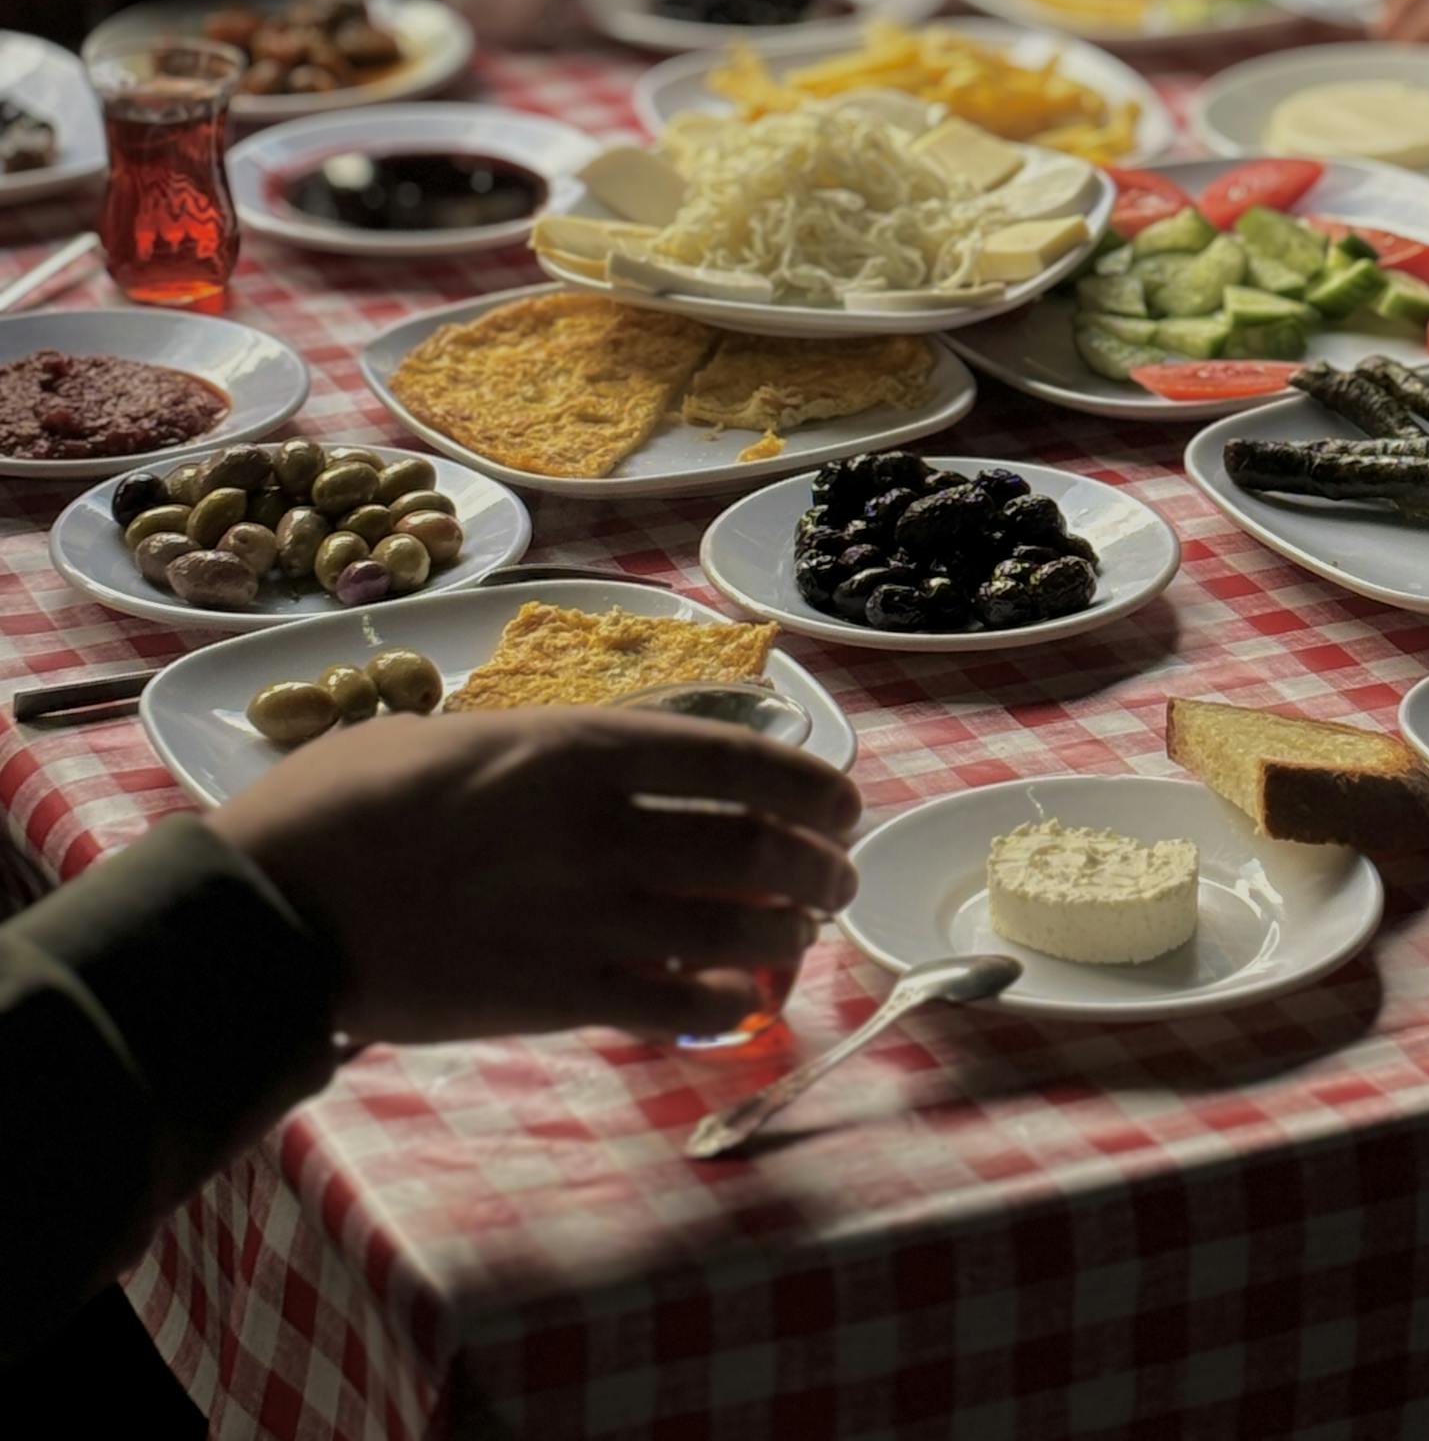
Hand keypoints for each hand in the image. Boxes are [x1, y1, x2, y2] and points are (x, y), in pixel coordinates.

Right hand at [212, 709, 859, 1045]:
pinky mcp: (559, 996)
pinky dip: (727, 1004)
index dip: (809, 785)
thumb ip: (540, 753)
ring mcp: (586, 916)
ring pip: (734, 925)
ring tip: (803, 934)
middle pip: (756, 848)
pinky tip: (743, 1004)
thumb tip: (595, 765)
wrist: (276, 908)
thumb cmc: (346, 804)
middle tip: (835, 877)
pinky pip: (679, 1003)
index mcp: (579, 749)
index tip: (838, 800)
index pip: (738, 759)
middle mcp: (604, 829)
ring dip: (788, 932)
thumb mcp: (453, 737)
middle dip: (817, 866)